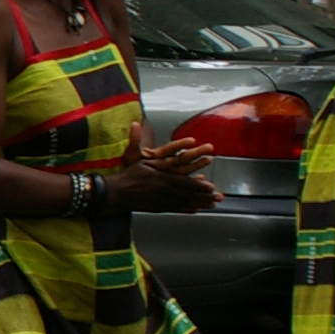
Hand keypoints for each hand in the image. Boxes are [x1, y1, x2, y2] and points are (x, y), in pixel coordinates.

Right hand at [104, 124, 220, 212]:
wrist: (116, 193)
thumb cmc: (127, 175)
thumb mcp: (134, 156)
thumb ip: (138, 141)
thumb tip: (135, 123)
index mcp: (162, 177)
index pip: (184, 181)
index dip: (199, 185)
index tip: (211, 186)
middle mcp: (165, 190)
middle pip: (188, 193)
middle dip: (205, 196)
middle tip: (219, 197)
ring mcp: (162, 200)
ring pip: (185, 202)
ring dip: (200, 203)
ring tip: (213, 205)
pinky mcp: (159, 207)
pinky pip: (176, 208)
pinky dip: (187, 209)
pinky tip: (196, 209)